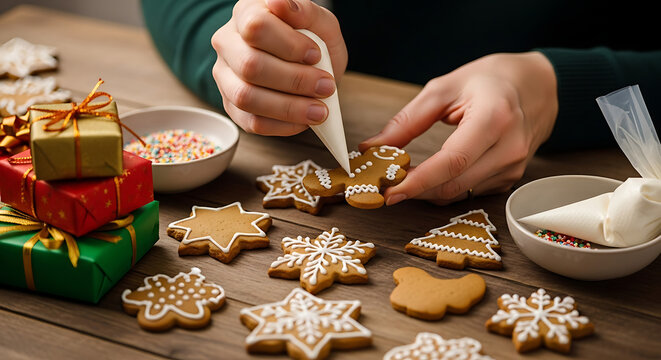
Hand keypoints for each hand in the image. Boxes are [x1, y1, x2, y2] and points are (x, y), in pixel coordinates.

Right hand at [211, 0, 346, 134]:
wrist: (308, 67)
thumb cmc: (312, 42)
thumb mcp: (320, 23)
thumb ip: (305, 12)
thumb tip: (283, 5)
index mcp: (246, 13)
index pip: (256, 26)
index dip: (288, 44)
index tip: (315, 54)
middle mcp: (227, 43)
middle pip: (250, 65)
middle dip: (294, 80)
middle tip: (326, 86)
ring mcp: (225, 76)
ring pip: (245, 97)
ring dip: (289, 107)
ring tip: (320, 110)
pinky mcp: (231, 106)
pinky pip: (251, 122)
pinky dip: (282, 125)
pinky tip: (304, 121)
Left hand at [359, 52, 557, 204]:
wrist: (537, 86)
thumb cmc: (490, 80)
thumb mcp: (444, 88)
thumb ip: (407, 121)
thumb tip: (372, 148)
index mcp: (495, 118)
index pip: (452, 162)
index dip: (417, 181)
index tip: (388, 190)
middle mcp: (509, 148)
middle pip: (453, 184)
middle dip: (414, 189)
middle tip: (384, 185)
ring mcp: (513, 167)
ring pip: (459, 194)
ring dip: (427, 191)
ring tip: (401, 178)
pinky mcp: (510, 178)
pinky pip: (470, 192)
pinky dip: (444, 188)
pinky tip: (428, 177)